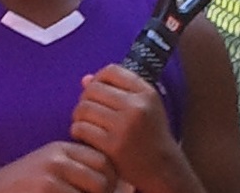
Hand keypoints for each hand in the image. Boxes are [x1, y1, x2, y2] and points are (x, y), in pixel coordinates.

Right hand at [0, 141, 117, 192]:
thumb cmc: (28, 188)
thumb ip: (81, 171)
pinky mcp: (44, 189)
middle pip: (103, 179)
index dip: (111, 181)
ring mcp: (50, 174)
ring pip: (94, 192)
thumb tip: (125, 185)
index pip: (105, 161)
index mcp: (63, 149)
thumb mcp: (54, 171)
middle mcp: (58, 157)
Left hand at [70, 64, 180, 190]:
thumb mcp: (144, 106)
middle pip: (94, 89)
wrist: (162, 168)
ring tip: (84, 122)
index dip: (98, 78)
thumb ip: (118, 90)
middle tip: (87, 110)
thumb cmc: (150, 134)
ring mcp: (124, 126)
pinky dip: (78, 130)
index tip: (96, 90)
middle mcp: (136, 107)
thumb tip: (85, 79)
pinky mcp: (112, 146)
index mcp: (146, 93)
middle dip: (85, 98)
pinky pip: (82, 128)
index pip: (111, 71)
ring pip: (84, 108)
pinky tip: (83, 134)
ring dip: (79, 115)